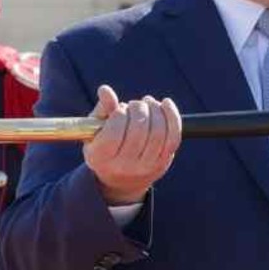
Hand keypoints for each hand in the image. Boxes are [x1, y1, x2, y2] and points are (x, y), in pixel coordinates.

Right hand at [83, 85, 182, 205]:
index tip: (121, 108)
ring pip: (157, 133)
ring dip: (154, 110)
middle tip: (135, 104)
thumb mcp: (95, 130)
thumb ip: (102, 110)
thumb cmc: (105, 146)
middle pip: (138, 131)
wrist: (122, 178)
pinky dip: (172, 116)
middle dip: (138, 109)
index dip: (120, 115)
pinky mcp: (163, 162)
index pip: (113, 134)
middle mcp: (124, 166)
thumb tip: (105, 90)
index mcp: (101, 158)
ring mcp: (146, 166)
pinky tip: (165, 103)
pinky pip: (173, 137)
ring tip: (147, 103)